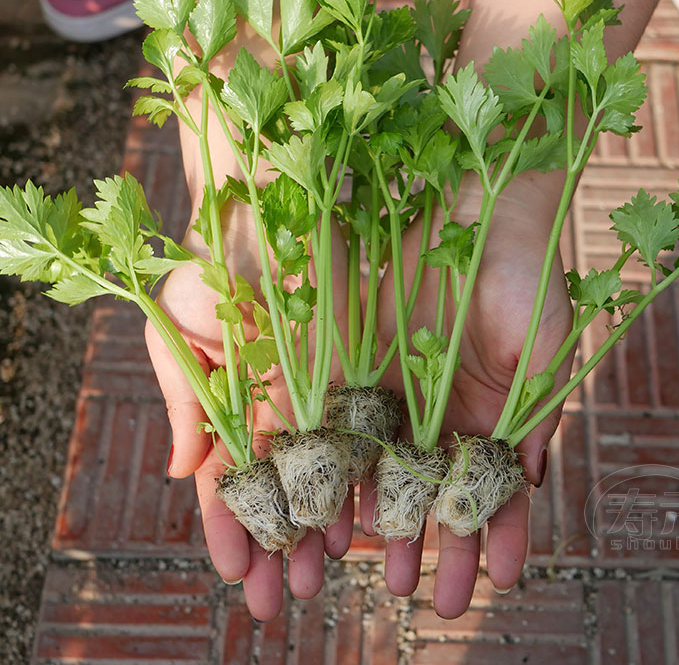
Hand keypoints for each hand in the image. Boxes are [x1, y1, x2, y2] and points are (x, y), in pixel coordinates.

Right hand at [145, 200, 352, 620]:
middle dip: (278, 544)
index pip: (229, 481)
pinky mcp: (355, 372)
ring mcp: (317, 394)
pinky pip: (358, 433)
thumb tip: (184, 472)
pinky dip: (357, 477)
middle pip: (278, 491)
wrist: (263, 217)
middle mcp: (276, 410)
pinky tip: (360, 520)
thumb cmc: (212, 270)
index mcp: (230, 405)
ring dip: (319, 527)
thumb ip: (185, 401)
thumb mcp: (180, 334)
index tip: (235, 574)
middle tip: (282, 599)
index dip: (230, 528)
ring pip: (321, 474)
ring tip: (322, 577)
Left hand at [369, 172, 573, 617]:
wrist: (479, 202)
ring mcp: (393, 388)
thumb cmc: (524, 269)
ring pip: (379, 468)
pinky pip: (340, 424)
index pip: (486, 488)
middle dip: (429, 544)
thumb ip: (537, 416)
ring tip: (378, 573)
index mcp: (486, 412)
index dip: (489, 536)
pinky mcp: (352, 362)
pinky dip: (340, 470)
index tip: (490, 582)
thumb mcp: (542, 345)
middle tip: (424, 596)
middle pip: (428, 490)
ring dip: (379, 523)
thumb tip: (528, 481)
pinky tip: (338, 514)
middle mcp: (437, 409)